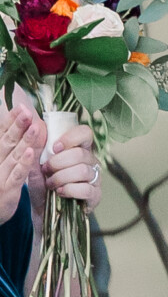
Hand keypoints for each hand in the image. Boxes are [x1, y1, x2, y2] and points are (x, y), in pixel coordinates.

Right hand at [0, 104, 37, 224]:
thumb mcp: (2, 163)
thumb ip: (9, 146)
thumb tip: (21, 131)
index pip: (2, 134)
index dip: (11, 120)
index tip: (21, 107)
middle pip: (7, 141)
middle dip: (17, 125)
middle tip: (27, 111)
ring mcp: (0, 175)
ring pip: (13, 155)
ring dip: (25, 141)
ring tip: (35, 126)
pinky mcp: (7, 190)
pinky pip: (17, 175)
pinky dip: (24, 163)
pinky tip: (31, 153)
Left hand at [42, 121, 100, 210]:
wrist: (44, 210)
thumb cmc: (42, 185)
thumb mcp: (36, 166)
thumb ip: (38, 148)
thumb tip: (37, 125)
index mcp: (79, 148)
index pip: (85, 133)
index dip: (70, 138)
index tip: (55, 147)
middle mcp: (91, 161)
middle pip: (80, 154)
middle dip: (58, 162)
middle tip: (46, 170)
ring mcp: (95, 178)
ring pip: (82, 170)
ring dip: (61, 177)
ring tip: (50, 184)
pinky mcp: (95, 195)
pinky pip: (86, 189)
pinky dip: (69, 190)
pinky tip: (60, 192)